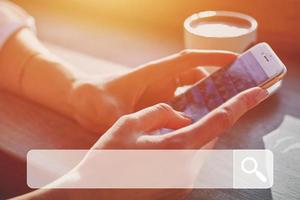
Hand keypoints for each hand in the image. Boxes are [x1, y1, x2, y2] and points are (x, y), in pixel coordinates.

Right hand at [62, 87, 266, 199]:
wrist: (93, 195)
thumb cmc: (106, 160)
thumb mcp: (128, 124)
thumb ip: (160, 113)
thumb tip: (180, 115)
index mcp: (177, 149)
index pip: (219, 120)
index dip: (241, 104)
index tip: (259, 92)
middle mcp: (186, 169)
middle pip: (209, 135)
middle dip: (210, 117)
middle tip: (204, 102)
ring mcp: (182, 182)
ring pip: (199, 148)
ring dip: (194, 132)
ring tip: (178, 123)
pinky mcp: (176, 188)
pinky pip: (189, 160)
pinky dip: (186, 146)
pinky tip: (167, 141)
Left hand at [70, 50, 236, 131]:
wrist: (82, 100)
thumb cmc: (94, 99)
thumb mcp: (110, 112)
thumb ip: (132, 125)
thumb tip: (159, 137)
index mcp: (153, 74)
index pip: (188, 62)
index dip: (212, 59)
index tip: (235, 61)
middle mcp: (160, 81)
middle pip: (195, 78)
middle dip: (216, 85)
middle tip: (235, 98)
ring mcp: (158, 92)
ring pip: (190, 93)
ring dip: (205, 102)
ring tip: (220, 115)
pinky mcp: (155, 104)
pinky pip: (180, 106)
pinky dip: (191, 113)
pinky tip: (196, 128)